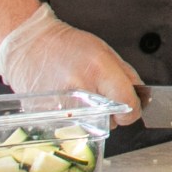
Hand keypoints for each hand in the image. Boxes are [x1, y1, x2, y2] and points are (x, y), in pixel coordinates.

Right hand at [0, 3, 142, 126]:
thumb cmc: (67, 45)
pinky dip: (73, 116)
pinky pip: (72, 125)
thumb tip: (141, 99)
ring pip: (92, 126)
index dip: (134, 108)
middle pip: (111, 121)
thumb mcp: (105, 51)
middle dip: (112, 112)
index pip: (129, 105)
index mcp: (99, 71)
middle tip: (98, 94)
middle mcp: (81, 90)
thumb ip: (127, 76)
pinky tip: (66, 99)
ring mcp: (62, 106)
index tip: (131, 105)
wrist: (29, 44)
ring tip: (80, 94)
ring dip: (91, 116)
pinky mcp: (47, 116)